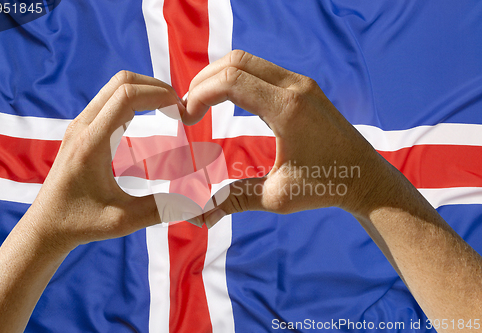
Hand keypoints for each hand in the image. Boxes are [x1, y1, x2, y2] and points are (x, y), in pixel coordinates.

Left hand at [28, 71, 184, 251]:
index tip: (182, 110)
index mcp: (92, 143)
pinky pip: (110, 100)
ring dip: (145, 90)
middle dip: (155, 87)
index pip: (127, 96)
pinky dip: (134, 99)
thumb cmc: (80, 223)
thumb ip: (160, 209)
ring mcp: (80, 125)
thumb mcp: (123, 221)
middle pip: (121, 82)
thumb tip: (196, 204)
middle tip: (179, 106)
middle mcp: (83, 127)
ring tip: (169, 108)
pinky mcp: (82, 130)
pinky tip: (150, 116)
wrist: (46, 226)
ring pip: (115, 87)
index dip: (159, 94)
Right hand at [185, 50, 481, 325]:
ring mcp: (302, 83)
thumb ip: (234, 200)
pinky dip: (237, 78)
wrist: (365, 177)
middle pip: (234, 62)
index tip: (185, 119)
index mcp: (288, 109)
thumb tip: (198, 217)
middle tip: (188, 109)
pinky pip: (261, 69)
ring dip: (219, 77)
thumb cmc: (326, 187)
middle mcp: (295, 87)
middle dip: (203, 82)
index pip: (230, 81)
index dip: (199, 95)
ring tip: (202, 104)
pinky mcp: (304, 87)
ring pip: (247, 61)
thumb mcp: (277, 197)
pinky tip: (227, 100)